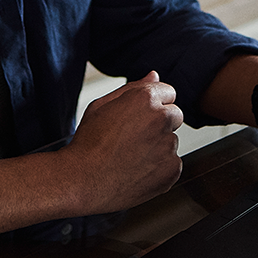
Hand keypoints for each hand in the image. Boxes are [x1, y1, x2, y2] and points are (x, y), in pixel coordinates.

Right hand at [62, 71, 183, 211]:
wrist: (82, 181)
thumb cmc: (88, 143)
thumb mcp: (102, 106)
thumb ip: (133, 88)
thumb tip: (154, 75)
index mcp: (145, 99)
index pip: (168, 92)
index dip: (153, 105)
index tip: (140, 118)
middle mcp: (161, 119)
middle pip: (175, 115)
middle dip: (160, 124)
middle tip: (133, 139)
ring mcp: (168, 145)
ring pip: (171, 142)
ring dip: (158, 147)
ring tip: (130, 157)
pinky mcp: (171, 169)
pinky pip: (172, 164)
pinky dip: (159, 168)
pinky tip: (136, 171)